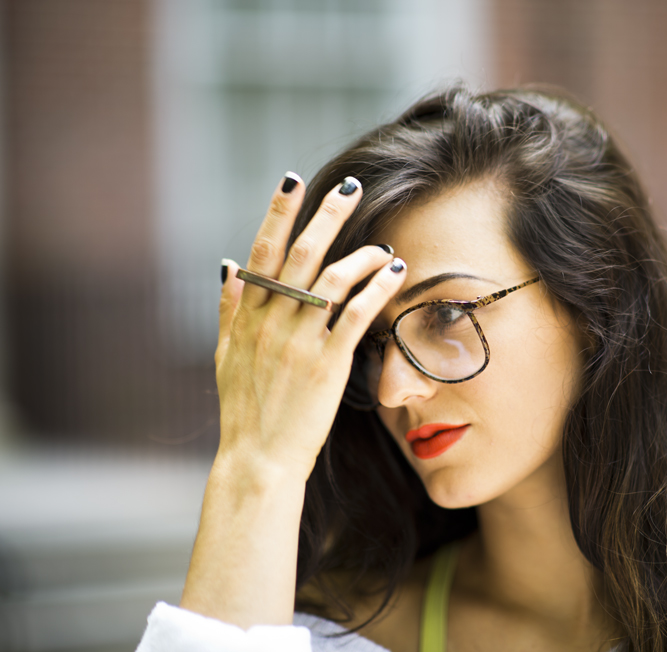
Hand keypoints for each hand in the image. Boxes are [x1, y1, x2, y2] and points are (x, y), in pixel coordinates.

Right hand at [216, 174, 405, 479]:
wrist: (259, 459)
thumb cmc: (244, 409)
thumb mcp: (225, 355)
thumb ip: (228, 308)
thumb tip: (226, 264)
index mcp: (247, 315)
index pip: (262, 252)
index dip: (278, 214)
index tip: (293, 182)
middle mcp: (271, 321)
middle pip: (301, 254)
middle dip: (327, 216)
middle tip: (351, 186)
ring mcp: (299, 341)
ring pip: (331, 280)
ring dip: (361, 253)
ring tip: (382, 244)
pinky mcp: (327, 364)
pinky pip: (355, 315)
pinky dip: (376, 288)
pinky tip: (395, 271)